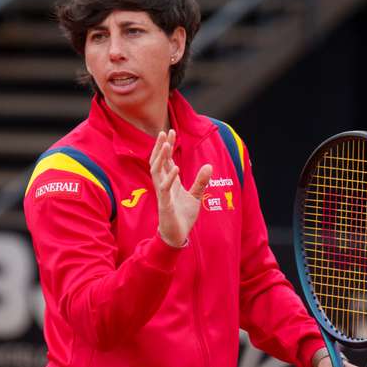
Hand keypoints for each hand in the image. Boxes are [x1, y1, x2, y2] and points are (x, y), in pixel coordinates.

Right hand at [149, 130, 211, 246]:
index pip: (165, 160)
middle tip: (164, 131)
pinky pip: (164, 188)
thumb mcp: (195, 196)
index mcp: (169, 182)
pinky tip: (175, 168)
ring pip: (156, 172)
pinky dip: (169, 178)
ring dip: (161, 158)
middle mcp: (163, 185)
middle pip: (157, 162)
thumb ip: (201, 181)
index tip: (170, 131)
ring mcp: (162, 194)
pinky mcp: (164, 204)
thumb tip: (209, 165)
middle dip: (161, 147)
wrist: (178, 235)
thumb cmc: (183, 216)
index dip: (167, 146)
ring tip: (167, 144)